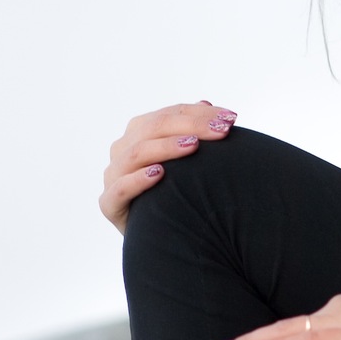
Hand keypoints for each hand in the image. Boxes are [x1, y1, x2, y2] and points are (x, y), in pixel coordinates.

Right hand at [99, 102, 236, 233]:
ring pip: (136, 153)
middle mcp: (123, 149)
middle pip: (153, 128)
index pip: (170, 114)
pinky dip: (138, 179)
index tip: (231, 119)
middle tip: (221, 131)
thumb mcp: (187, 162)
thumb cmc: (177, 193)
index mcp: (139, 132)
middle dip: (191, 126)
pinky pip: (120, 188)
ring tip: (194, 146)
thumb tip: (206, 104)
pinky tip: (159, 174)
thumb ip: (192, 132)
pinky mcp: (109, 203)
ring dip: (166, 147)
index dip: (200, 114)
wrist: (160, 235)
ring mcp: (113, 175)